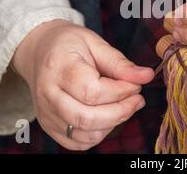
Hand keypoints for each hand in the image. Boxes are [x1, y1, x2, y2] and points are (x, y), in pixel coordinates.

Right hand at [12, 20, 153, 149]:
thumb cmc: (69, 45)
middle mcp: (48, 94)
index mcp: (59, 68)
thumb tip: (146, 76)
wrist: (39, 51)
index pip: (92, 92)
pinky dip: (99, 133)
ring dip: (113, 124)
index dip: (121, 92)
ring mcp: (46, 114)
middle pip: (87, 118)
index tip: (136, 84)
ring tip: (125, 106)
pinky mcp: (49, 127)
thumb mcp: (95, 43)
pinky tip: (108, 116)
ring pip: (85, 134)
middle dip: (121, 112)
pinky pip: (78, 142)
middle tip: (137, 99)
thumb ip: (120, 63)